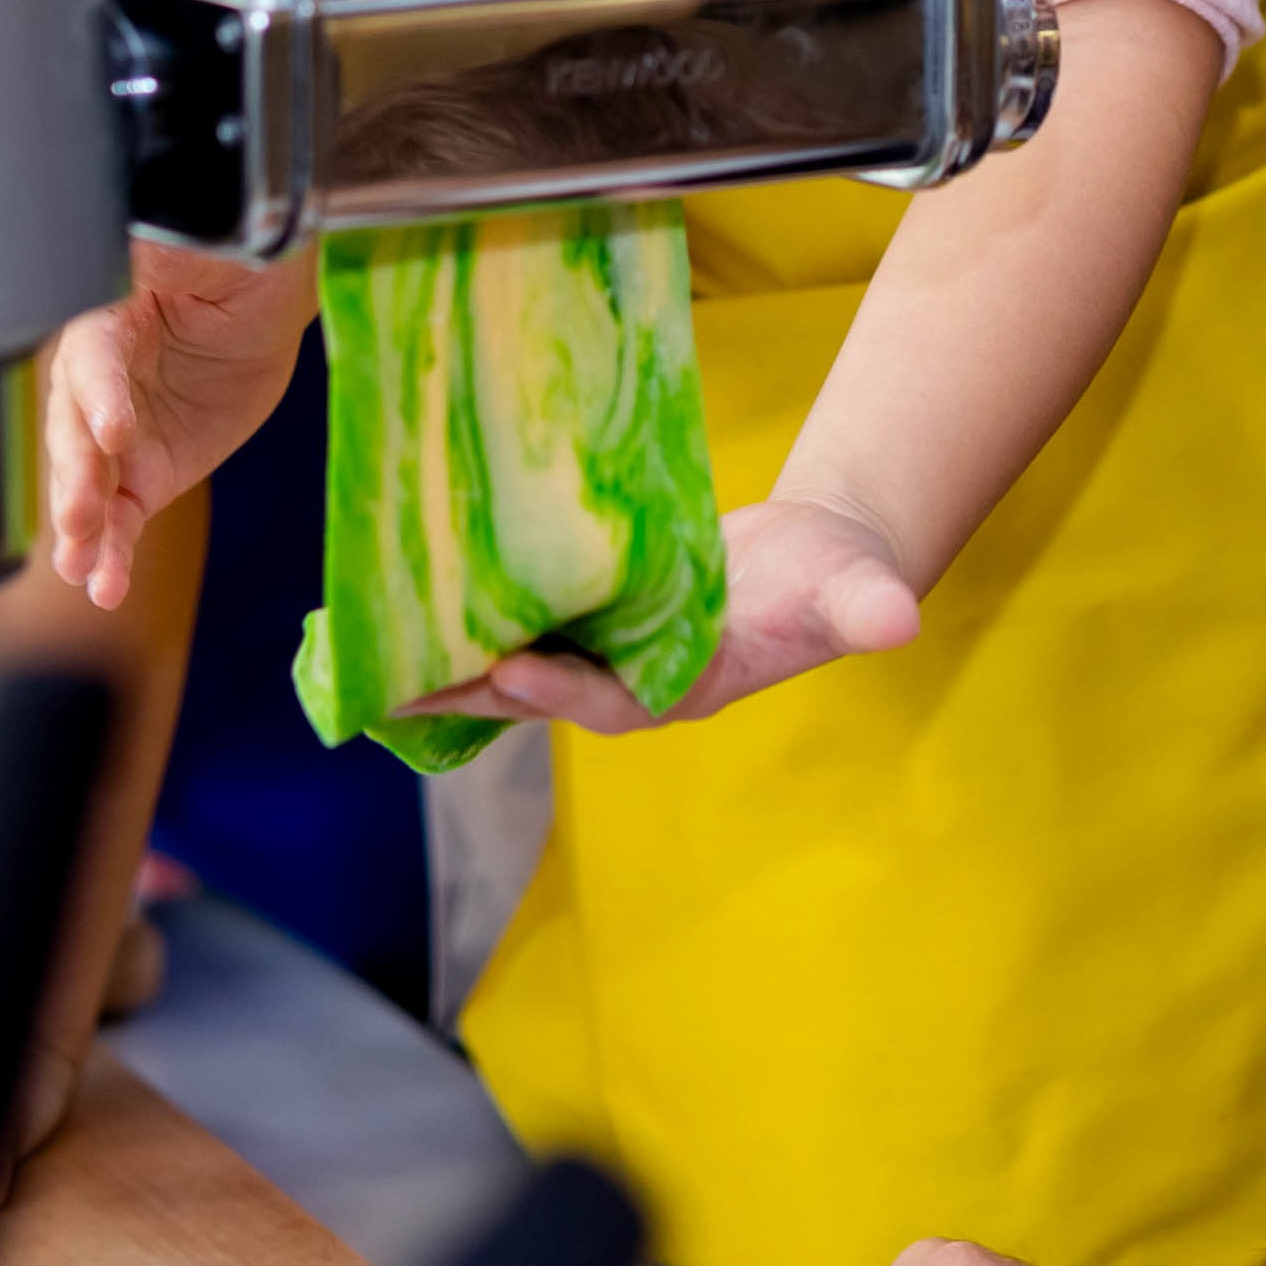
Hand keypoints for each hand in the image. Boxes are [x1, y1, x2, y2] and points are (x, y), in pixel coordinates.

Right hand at [47, 241, 312, 611]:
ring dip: (83, 529)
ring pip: (89, 486)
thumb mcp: (196, 241)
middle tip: (79, 516)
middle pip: (76, 433)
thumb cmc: (219, 254)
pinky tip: (104, 585)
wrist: (258, 291)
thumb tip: (150, 243)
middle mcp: (97, 384)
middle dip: (76, 478)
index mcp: (101, 319)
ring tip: (80, 565)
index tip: (115, 430)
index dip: (101, 395)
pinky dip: (111, 555)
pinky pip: (121, 520)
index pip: (92, 359)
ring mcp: (118, 435)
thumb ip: (165, 252)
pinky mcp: (147, 473)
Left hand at [414, 494, 920, 735]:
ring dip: (447, 663)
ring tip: (367, 653)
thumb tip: (898, 620)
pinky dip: (471, 619)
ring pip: (515, 666)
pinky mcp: (592, 616)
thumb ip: (868, 607)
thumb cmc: (837, 584)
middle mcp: (634, 684)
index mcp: (684, 689)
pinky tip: (412, 606)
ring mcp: (608, 654)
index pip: (610, 699)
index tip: (507, 666)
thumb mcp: (855, 591)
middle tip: (385, 682)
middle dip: (464, 691)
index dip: (560, 687)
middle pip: (537, 696)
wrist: (820, 565)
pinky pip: (521, 625)